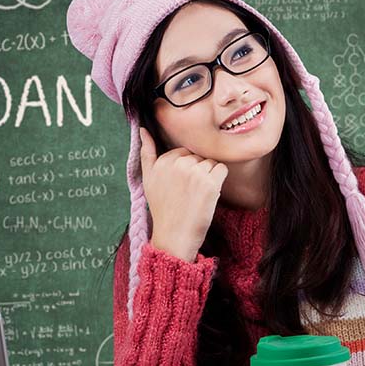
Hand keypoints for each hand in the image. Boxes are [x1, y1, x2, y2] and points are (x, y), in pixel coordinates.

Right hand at [139, 126, 227, 261]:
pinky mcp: (210, 182)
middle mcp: (177, 163)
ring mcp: (194, 172)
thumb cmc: (162, 209)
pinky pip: (222, 169)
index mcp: (163, 160)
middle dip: (197, 171)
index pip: (184, 151)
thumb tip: (143, 129)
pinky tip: (208, 194)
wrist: (173, 236)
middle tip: (187, 193)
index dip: (185, 169)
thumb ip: (146, 152)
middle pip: (198, 156)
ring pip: (210, 162)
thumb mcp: (148, 179)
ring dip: (208, 176)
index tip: (178, 186)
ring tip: (196, 195)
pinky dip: (219, 180)